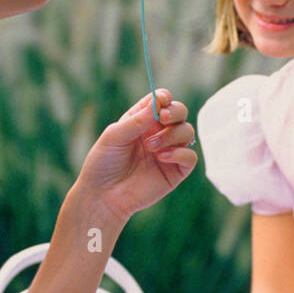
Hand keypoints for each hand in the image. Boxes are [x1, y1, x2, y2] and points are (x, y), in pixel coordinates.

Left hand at [77, 89, 197, 223]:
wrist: (102, 195)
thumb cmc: (103, 163)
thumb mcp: (114, 136)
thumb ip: (136, 121)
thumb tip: (158, 104)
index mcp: (142, 120)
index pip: (161, 100)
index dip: (164, 97)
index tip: (160, 102)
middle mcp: (158, 133)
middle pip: (180, 112)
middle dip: (175, 111)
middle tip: (163, 118)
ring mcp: (168, 151)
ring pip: (187, 131)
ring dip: (172, 134)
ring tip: (151, 147)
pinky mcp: (175, 171)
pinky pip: (190, 156)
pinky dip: (180, 153)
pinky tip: (162, 158)